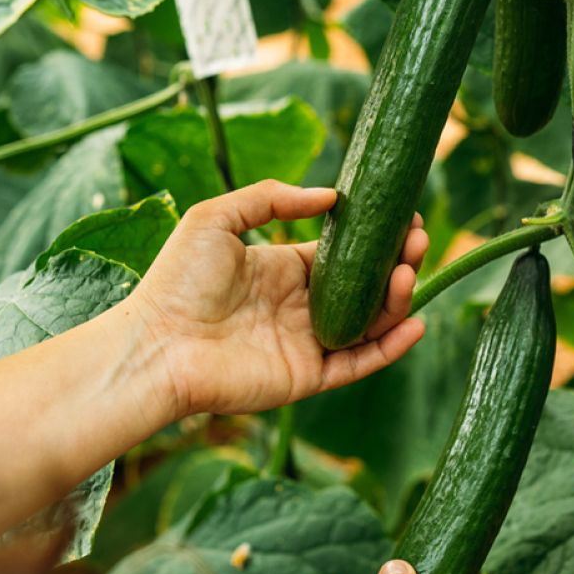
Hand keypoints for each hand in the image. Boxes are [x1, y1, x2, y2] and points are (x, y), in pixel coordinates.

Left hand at [126, 181, 428, 417]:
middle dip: (396, 262)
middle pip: (365, 285)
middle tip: (417, 239)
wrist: (156, 344)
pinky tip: (415, 322)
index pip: (343, 254)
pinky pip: (359, 363)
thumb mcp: (217, 218)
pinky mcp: (308, 377)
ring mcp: (307, 342)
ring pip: (369, 322)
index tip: (404, 217)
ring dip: (397, 298)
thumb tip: (330, 197)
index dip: (375, 238)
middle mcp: (302, 306)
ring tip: (409, 270)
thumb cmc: (178, 280)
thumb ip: (271, 197)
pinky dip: (391, 347)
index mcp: (284, 269)